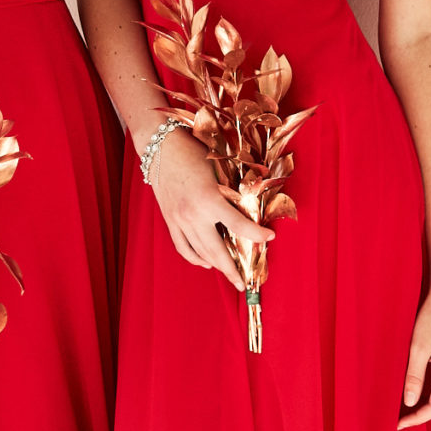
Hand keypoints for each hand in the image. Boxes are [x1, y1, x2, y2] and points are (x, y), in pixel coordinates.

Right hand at [148, 125, 272, 291]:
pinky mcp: (170, 221)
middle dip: (232, 269)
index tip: (270, 237)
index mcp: (209, 199)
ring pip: (199, 252)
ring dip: (216, 266)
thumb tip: (250, 206)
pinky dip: (195, 258)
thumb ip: (233, 191)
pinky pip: (183, 247)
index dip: (256, 234)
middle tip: (244, 284)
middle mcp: (193, 215)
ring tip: (229, 274)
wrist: (160, 146)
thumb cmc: (193, 151)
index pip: (238, 225)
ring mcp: (179, 220)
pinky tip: (206, 263)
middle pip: (216, 251)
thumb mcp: (219, 168)